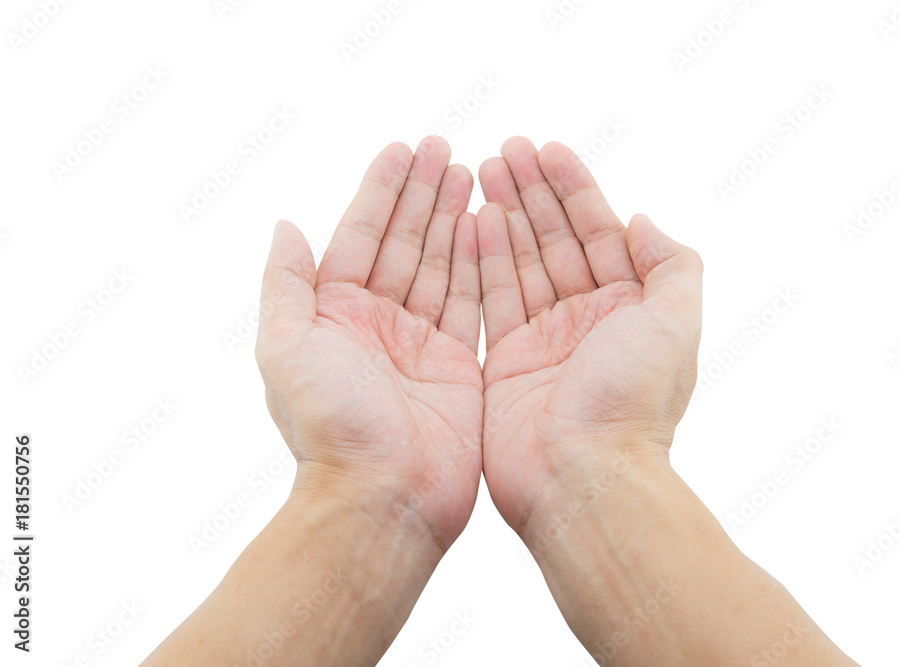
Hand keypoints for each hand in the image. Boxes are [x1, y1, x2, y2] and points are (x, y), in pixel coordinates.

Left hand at [255, 136, 482, 549]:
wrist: (381, 497)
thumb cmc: (329, 426)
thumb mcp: (286, 346)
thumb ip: (285, 283)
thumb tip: (285, 225)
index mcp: (333, 315)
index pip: (361, 236)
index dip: (382, 191)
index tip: (404, 150)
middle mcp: (377, 324)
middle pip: (403, 243)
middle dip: (422, 194)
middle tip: (444, 147)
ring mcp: (419, 344)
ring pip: (440, 266)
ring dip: (452, 219)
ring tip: (470, 172)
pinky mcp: (458, 366)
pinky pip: (470, 302)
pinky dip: (478, 263)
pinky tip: (487, 226)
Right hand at [476, 137, 703, 545]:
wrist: (581, 476)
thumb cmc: (631, 403)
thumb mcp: (675, 323)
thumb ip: (670, 265)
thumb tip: (642, 220)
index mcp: (630, 308)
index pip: (599, 231)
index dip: (575, 188)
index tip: (548, 149)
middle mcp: (588, 319)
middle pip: (556, 240)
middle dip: (533, 192)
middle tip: (507, 148)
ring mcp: (545, 339)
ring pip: (521, 262)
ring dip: (505, 215)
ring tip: (483, 171)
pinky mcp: (508, 360)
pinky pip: (493, 298)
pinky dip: (484, 259)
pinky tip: (474, 221)